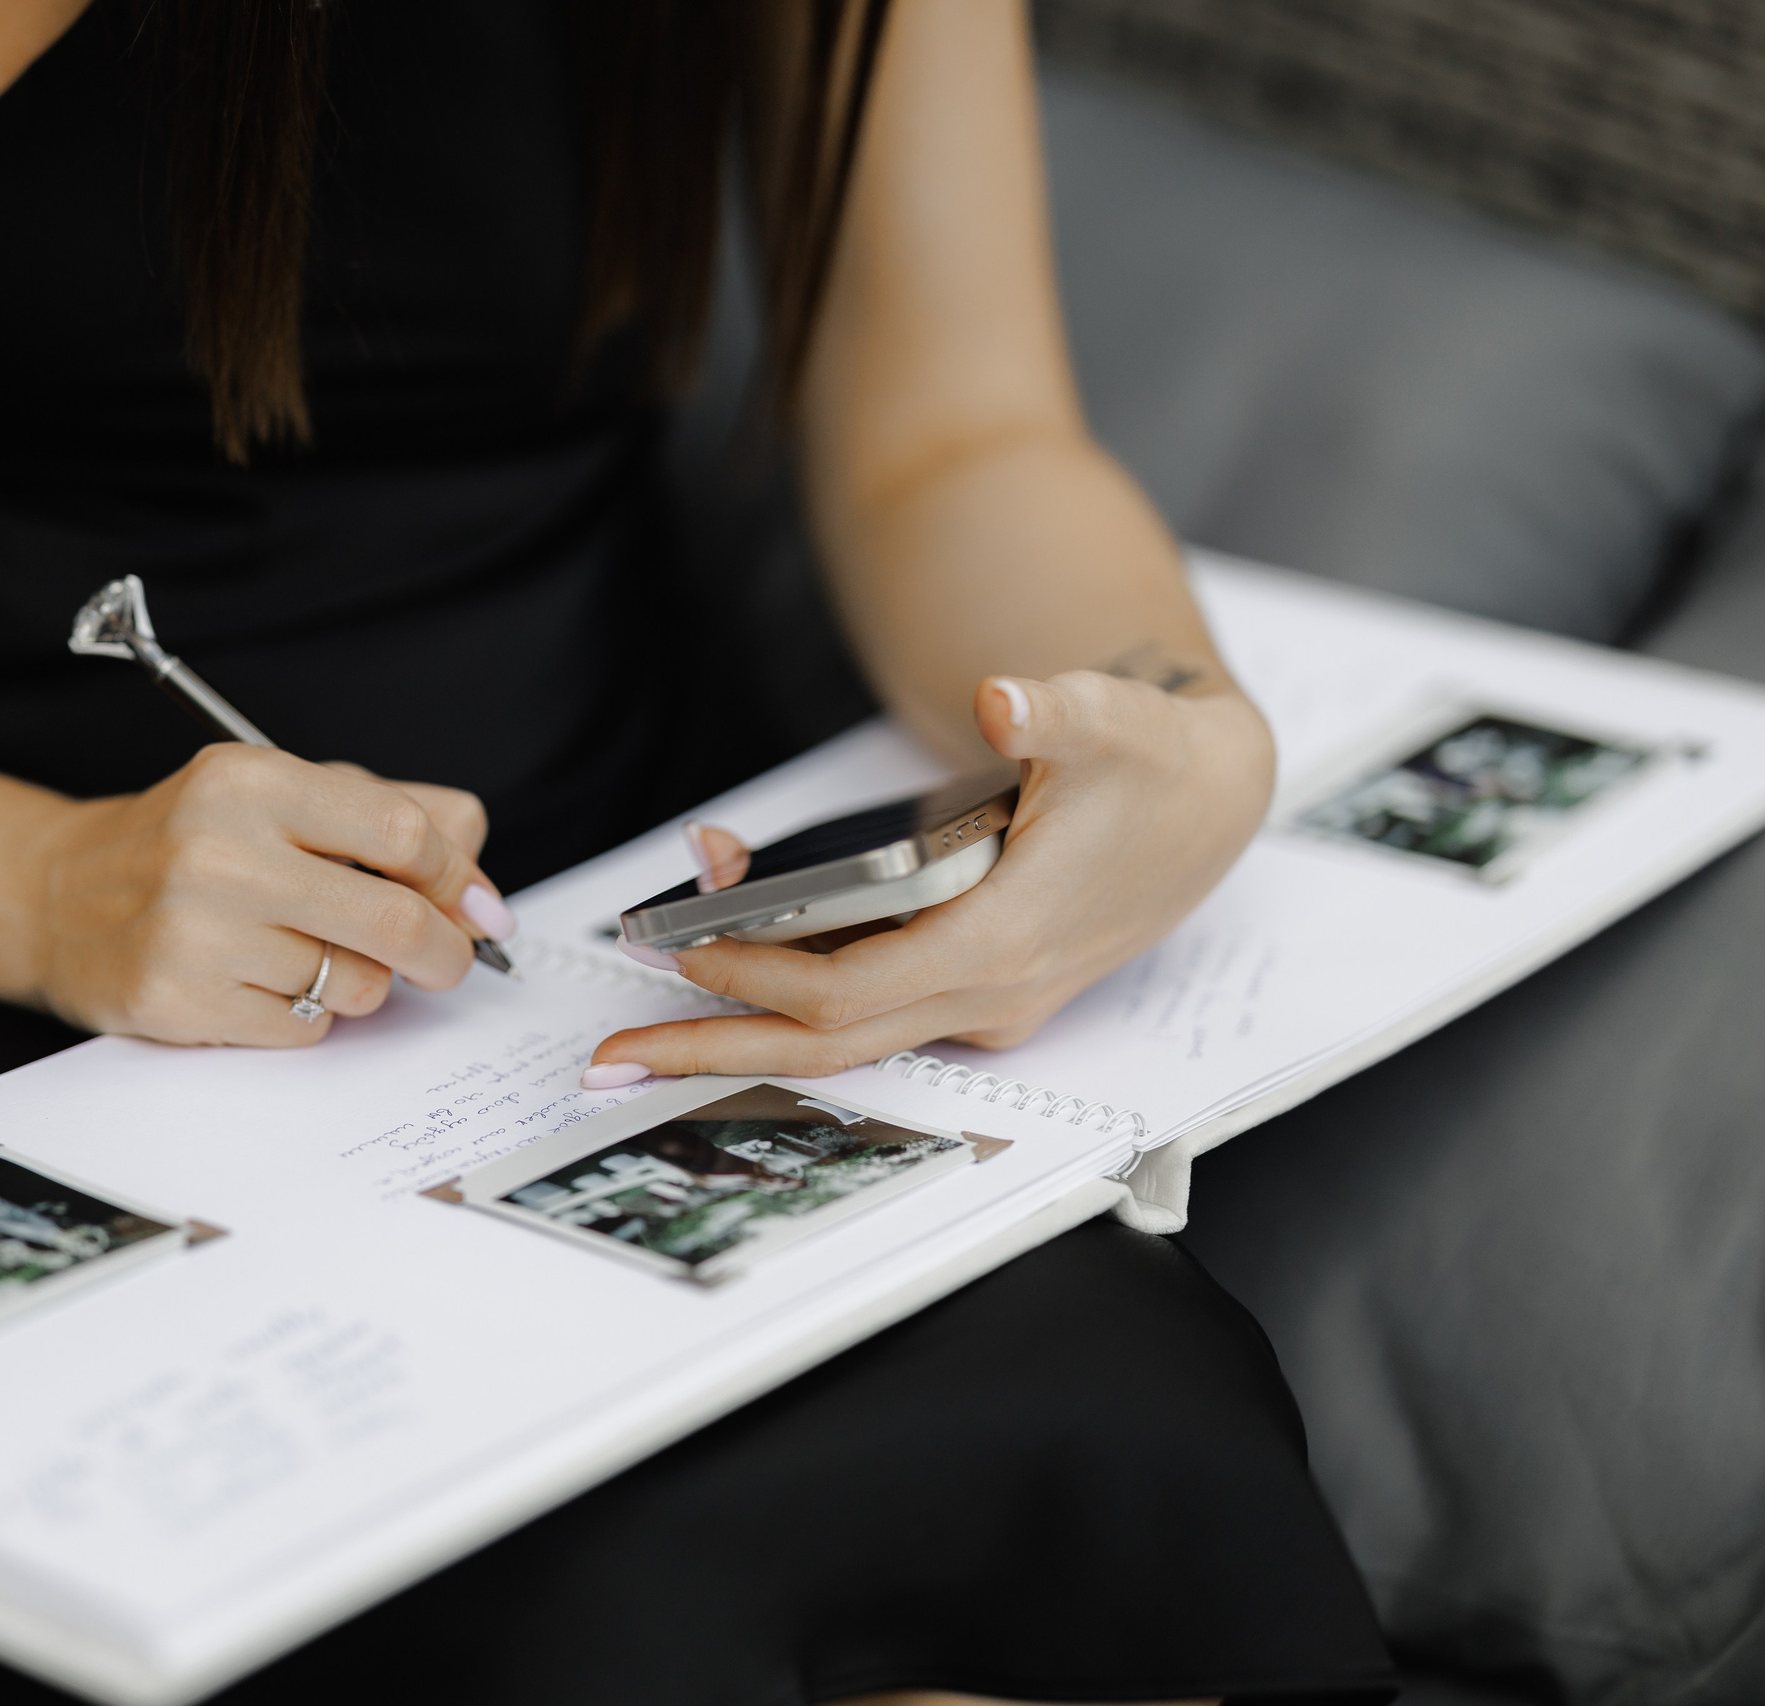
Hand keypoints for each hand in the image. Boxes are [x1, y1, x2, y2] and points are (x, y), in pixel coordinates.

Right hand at [21, 744, 510, 1044]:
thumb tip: (482, 891)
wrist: (59, 895)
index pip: (401, 833)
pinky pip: (304, 1031)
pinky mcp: (178, 1001)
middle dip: (443, 952)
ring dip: (358, 983)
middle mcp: (221, 850)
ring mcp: (195, 931)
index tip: (479, 908)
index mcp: (254, 779)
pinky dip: (306, 1017)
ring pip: (355, 986)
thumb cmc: (192, 842)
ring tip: (309, 955)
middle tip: (448, 961)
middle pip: (393, 920)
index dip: (458, 879)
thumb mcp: (285, 793)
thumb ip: (393, 817)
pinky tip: (262, 983)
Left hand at [586, 672, 1273, 1080]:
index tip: (680, 948)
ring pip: (840, 1033)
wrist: (1208, 805)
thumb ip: (1056, 711)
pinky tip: (729, 939)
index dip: (756, 976)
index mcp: (1002, 943)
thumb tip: (1005, 700)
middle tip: (608, 1062)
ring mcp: (978, 1000)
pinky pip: (864, 1003)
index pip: (848, 991)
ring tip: (643, 998)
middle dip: (714, 1053)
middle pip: (825, 1046)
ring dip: (742, 1021)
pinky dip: (790, 981)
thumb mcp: (1113, 722)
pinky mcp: (969, 986)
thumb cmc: (1152, 765)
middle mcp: (985, 993)